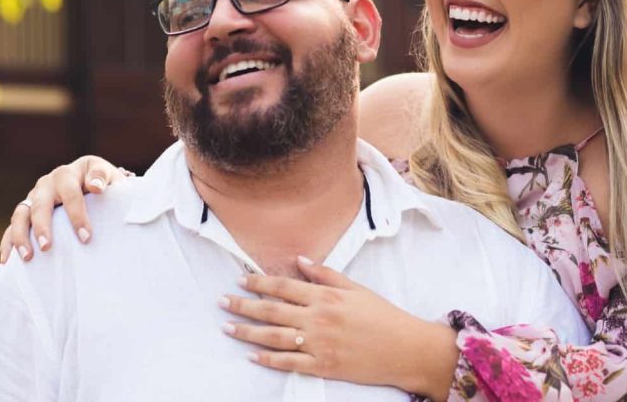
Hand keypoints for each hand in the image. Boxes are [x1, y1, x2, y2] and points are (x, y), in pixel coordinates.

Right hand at [0, 155, 129, 262]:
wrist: (95, 185)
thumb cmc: (106, 186)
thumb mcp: (111, 178)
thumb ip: (104, 178)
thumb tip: (95, 187)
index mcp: (69, 173)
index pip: (71, 193)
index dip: (77, 215)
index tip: (86, 237)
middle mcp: (48, 182)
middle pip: (41, 203)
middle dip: (43, 226)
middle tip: (48, 247)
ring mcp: (35, 196)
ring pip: (21, 214)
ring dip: (21, 235)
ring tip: (27, 257)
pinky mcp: (27, 210)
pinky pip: (12, 226)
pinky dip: (8, 242)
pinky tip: (7, 261)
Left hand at [219, 257, 457, 399]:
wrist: (404, 348)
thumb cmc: (382, 316)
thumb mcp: (356, 288)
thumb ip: (326, 274)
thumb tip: (300, 260)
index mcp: (326, 296)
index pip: (283, 286)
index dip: (259, 282)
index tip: (241, 279)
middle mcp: (318, 318)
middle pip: (271, 310)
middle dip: (243, 305)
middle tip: (222, 301)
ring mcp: (318, 344)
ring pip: (273, 337)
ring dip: (247, 332)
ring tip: (227, 328)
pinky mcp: (322, 366)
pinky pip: (289, 363)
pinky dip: (268, 360)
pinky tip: (252, 356)